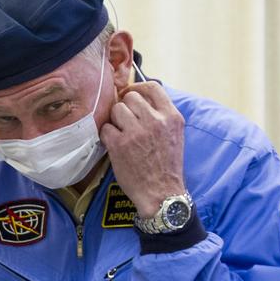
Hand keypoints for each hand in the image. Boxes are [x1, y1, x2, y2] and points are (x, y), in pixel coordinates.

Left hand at [99, 81, 186, 217]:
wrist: (161, 193)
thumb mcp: (174, 135)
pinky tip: (113, 144)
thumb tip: (141, 100)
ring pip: (116, 109)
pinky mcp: (120, 145)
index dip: (137, 87)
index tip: (130, 94)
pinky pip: (105, 128)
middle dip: (124, 106)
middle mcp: (155, 121)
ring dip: (114, 120)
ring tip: (120, 133)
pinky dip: (106, 135)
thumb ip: (161, 116)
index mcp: (172, 117)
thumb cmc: (166, 166)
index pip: (153, 87)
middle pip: (131, 97)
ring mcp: (136, 132)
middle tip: (123, 120)